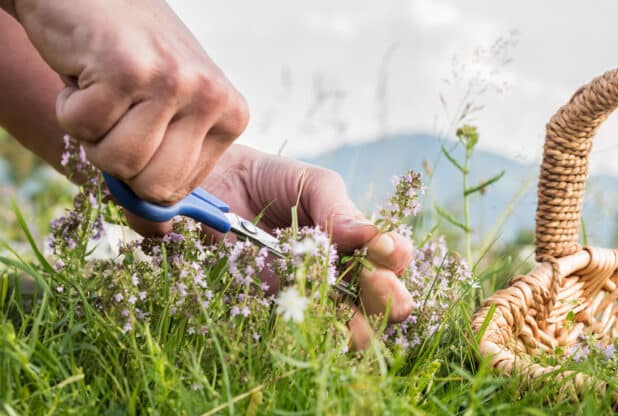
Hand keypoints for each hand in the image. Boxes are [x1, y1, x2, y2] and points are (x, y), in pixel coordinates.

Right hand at [12, 0, 247, 203]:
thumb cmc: (130, 56)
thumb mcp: (164, 112)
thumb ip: (163, 170)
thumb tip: (154, 236)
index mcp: (230, 117)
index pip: (177, 190)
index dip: (139, 170)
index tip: (137, 125)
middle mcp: (212, 98)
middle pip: (153, 184)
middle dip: (115, 157)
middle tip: (118, 109)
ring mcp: (174, 81)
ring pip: (117, 160)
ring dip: (91, 129)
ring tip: (106, 87)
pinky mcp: (130, 68)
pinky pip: (83, 126)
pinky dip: (70, 103)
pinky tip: (89, 69)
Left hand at [127, 144, 414, 349]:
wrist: (214, 186)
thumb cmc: (269, 179)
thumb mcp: (311, 184)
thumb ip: (339, 207)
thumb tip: (371, 235)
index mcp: (359, 242)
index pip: (393, 260)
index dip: (397, 258)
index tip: (383, 246)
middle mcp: (343, 275)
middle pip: (383, 303)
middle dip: (389, 298)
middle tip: (375, 281)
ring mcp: (312, 298)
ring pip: (352, 330)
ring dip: (359, 326)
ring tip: (351, 313)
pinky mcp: (277, 314)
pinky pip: (303, 335)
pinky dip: (314, 335)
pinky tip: (312, 323)